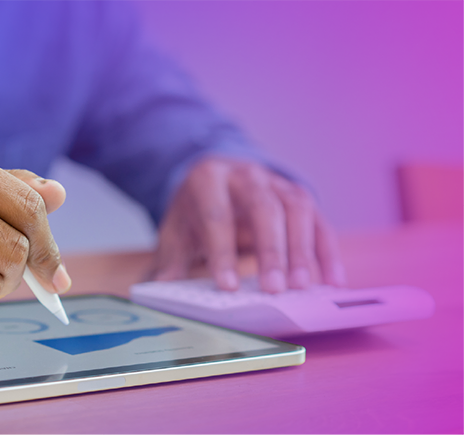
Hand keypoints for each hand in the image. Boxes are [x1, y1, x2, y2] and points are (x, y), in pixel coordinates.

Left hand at [152, 157, 344, 292]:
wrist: (216, 177)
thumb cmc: (195, 209)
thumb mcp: (175, 229)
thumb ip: (170, 259)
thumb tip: (161, 287)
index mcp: (208, 179)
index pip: (216, 214)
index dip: (222, 250)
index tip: (227, 287)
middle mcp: (246, 175)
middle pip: (262, 207)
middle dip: (269, 249)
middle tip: (273, 290)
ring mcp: (277, 183)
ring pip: (297, 209)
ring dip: (301, 250)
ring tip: (301, 287)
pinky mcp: (299, 196)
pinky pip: (319, 221)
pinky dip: (327, 251)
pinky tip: (332, 280)